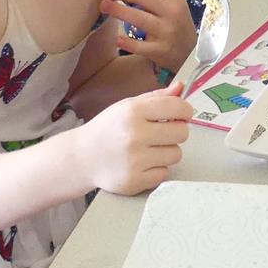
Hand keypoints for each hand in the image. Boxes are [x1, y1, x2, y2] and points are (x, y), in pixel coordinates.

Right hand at [72, 84, 190, 194]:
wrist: (82, 157)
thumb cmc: (108, 129)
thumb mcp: (127, 106)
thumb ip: (156, 97)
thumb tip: (180, 86)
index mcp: (133, 112)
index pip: (177, 107)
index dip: (185, 111)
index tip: (181, 115)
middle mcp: (134, 135)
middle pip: (182, 132)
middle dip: (176, 132)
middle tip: (161, 133)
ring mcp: (134, 160)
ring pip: (176, 154)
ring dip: (166, 152)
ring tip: (148, 150)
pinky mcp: (134, 181)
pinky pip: (164, 173)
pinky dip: (156, 169)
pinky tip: (142, 164)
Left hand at [101, 0, 195, 75]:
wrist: (189, 53)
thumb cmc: (173, 22)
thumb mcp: (165, 3)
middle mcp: (173, 11)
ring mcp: (167, 31)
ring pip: (138, 17)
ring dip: (117, 10)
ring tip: (103, 7)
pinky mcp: (161, 50)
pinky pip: (140, 46)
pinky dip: (127, 42)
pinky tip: (117, 39)